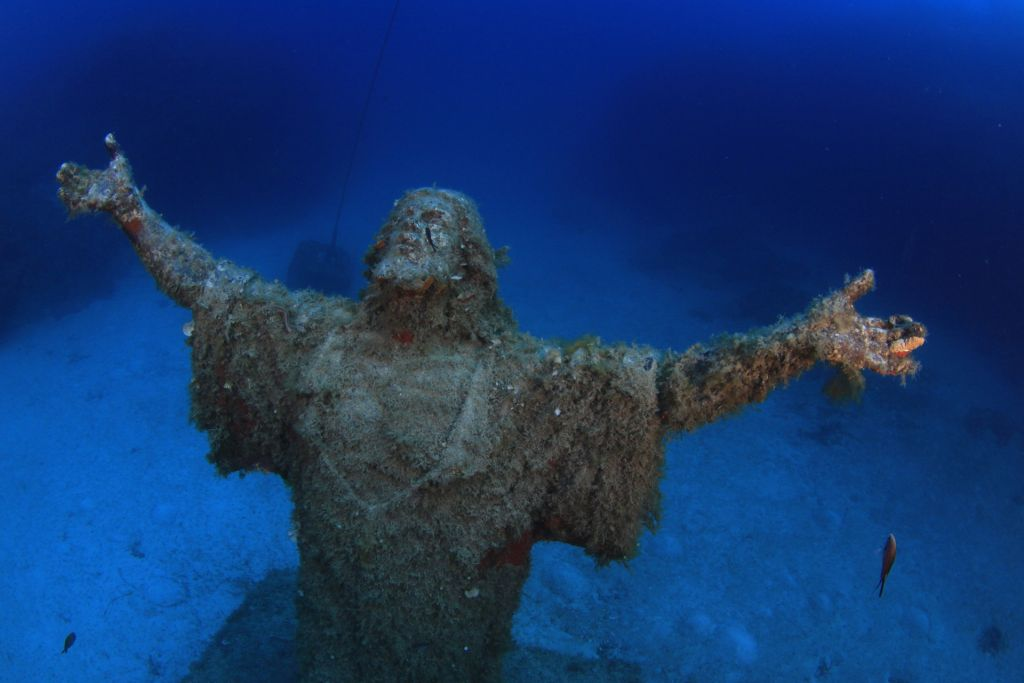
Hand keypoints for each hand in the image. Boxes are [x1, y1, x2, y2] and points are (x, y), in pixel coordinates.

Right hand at [56, 133, 145, 238]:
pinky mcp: (89, 204)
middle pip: (72, 180)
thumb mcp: (120, 162)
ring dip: (64, 184)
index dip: (70, 168)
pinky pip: (74, 203)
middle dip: (65, 175)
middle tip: (62, 171)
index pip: (78, 171)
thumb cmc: (126, 182)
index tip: (65, 165)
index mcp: (94, 176)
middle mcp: (89, 186)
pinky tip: (61, 192)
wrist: (130, 199)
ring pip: (71, 190)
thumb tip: (109, 135)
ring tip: (60, 177)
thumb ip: (114, 149)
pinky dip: (66, 199)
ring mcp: (89, 196)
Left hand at [809, 270, 926, 376]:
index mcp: (862, 326)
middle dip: (907, 334)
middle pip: (892, 338)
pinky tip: (910, 364)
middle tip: (922, 329)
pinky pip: (883, 364)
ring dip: (906, 348)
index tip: (909, 318)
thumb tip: (871, 272)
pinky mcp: (861, 359)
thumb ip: (857, 288)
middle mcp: (865, 339)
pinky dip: (896, 365)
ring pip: (891, 351)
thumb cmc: (820, 317)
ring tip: (921, 342)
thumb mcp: (843, 298)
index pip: (885, 326)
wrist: (808, 332)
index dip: (899, 323)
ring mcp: (864, 350)